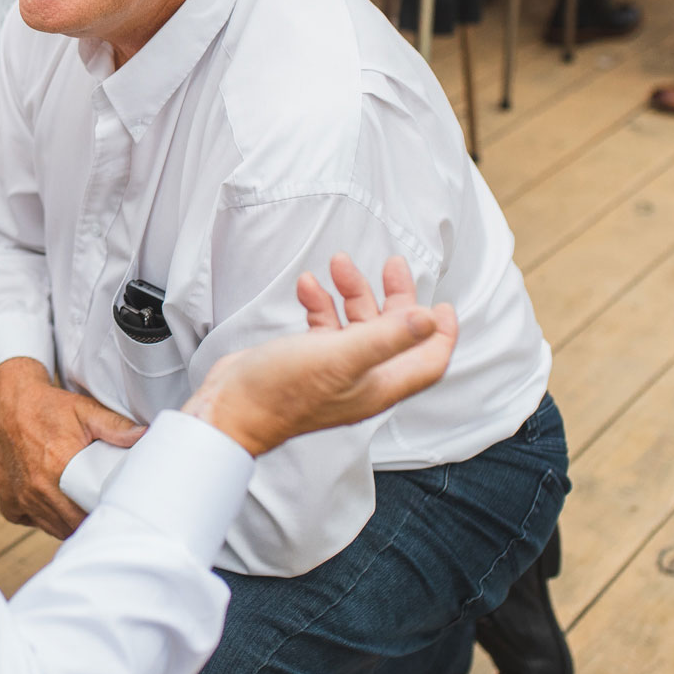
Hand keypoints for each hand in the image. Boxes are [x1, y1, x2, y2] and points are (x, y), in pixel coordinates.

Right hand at [0, 357, 146, 537]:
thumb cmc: (48, 408)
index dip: (100, 518)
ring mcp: (20, 495)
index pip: (84, 514)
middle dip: (86, 523)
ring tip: (79, 510)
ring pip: (50, 527)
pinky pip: (25, 519)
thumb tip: (144, 435)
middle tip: (99, 511)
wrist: (11, 403)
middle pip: (69, 526)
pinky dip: (39, 517)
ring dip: (65, 523)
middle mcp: (36, 487)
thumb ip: (116, 426)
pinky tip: (51, 505)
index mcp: (57, 467)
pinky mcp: (7, 496)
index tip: (111, 511)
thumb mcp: (85, 411)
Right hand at [182, 254, 455, 456]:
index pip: (427, 361)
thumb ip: (388, 337)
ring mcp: (333, 370)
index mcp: (379, 385)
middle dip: (395, 297)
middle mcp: (361, 379)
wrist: (230, 408)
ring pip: (356, 324)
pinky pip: (324, 326)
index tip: (443, 306)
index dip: (441, 334)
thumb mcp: (341, 357)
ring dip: (351, 293)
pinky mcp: (306, 360)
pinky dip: (320, 303)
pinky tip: (308, 287)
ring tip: (338, 264)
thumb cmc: (281, 393)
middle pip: (393, 333)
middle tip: (392, 266)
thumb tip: (429, 320)